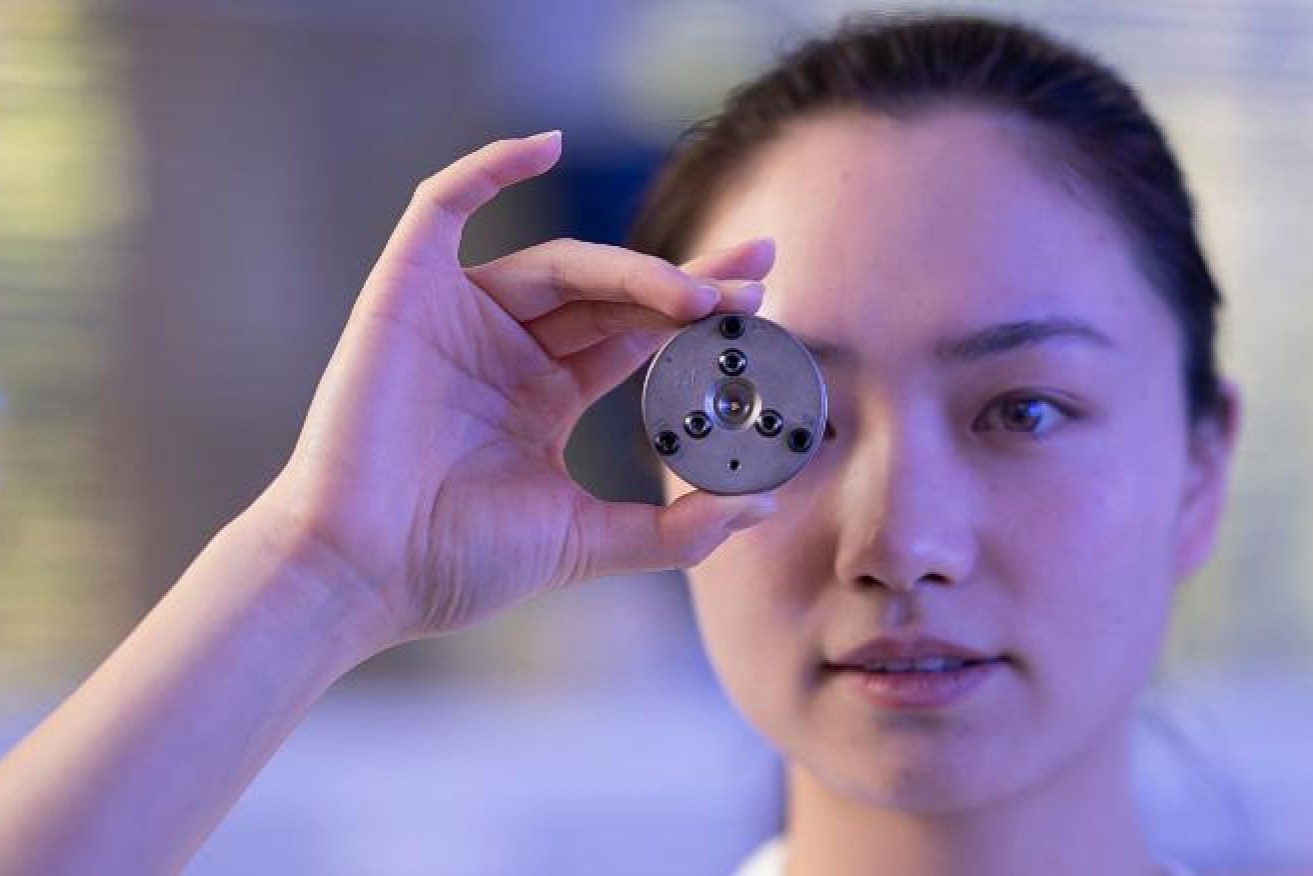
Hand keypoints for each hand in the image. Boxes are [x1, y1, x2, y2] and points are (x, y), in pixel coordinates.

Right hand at [255, 130, 777, 648]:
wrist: (359, 573)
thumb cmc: (455, 561)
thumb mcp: (583, 541)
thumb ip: (674, 530)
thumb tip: (759, 503)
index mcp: (544, 397)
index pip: (635, 337)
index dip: (696, 317)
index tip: (760, 304)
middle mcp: (508, 350)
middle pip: (612, 294)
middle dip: (686, 282)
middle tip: (758, 269)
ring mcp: (458, 317)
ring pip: (560, 263)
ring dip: (632, 268)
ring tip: (698, 293)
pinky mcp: (406, 291)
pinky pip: (442, 207)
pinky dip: (488, 167)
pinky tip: (546, 144)